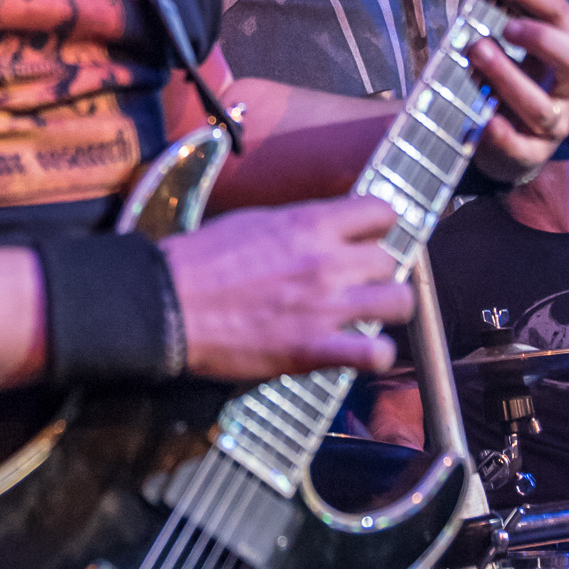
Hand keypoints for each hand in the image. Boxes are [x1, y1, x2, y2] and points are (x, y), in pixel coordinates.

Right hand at [163, 196, 413, 384]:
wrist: (168, 305)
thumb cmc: (201, 260)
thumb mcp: (253, 221)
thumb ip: (298, 225)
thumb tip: (322, 228)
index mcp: (311, 224)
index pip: (382, 212)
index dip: (378, 227)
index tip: (366, 238)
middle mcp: (328, 262)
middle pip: (390, 260)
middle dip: (375, 271)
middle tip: (355, 282)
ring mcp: (326, 307)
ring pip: (399, 303)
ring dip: (387, 308)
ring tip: (367, 314)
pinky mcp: (314, 349)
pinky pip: (374, 355)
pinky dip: (376, 356)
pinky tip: (363, 352)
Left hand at [467, 0, 568, 182]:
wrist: (505, 144)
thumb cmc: (508, 85)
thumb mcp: (509, 51)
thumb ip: (499, 25)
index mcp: (567, 51)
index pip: (559, 13)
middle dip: (544, 40)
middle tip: (507, 26)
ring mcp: (555, 123)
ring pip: (542, 108)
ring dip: (509, 78)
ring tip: (477, 54)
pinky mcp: (533, 154)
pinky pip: (524, 149)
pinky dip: (505, 136)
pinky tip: (486, 122)